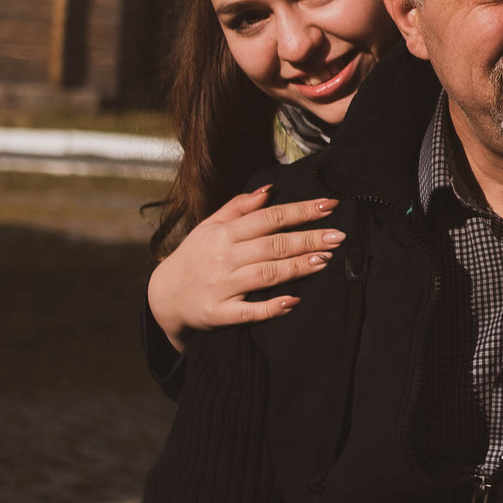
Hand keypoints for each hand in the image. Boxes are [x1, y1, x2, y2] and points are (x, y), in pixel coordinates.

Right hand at [149, 187, 343, 349]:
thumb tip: (269, 190)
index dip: (301, 211)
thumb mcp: (209, 227)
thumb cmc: (194, 257)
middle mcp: (224, 257)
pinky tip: (293, 302)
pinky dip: (271, 307)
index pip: (269, 218)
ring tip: (325, 260)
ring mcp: (222, 286)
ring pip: (266, 274)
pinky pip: (248, 311)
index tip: (330, 205)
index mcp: (224, 233)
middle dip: (308, 239)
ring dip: (297, 267)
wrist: (163, 297)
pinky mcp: (219, 313)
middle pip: (273, 245)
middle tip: (339, 236)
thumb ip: (239, 207)